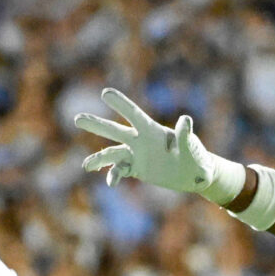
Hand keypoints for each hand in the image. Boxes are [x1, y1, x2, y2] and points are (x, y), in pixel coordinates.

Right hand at [73, 88, 247, 203]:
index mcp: (152, 130)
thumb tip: (185, 120)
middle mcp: (140, 140)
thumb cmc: (197, 158)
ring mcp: (137, 154)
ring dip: (98, 158)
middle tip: (77, 118)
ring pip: (112, 152)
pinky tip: (111, 182)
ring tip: (86, 166)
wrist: (195, 174)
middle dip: (96, 124)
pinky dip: (114, 175)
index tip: (105, 93)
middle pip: (114, 130)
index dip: (120, 103)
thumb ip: (186, 136)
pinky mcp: (137, 168)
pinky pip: (120, 170)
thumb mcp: (192, 148)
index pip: (133, 114)